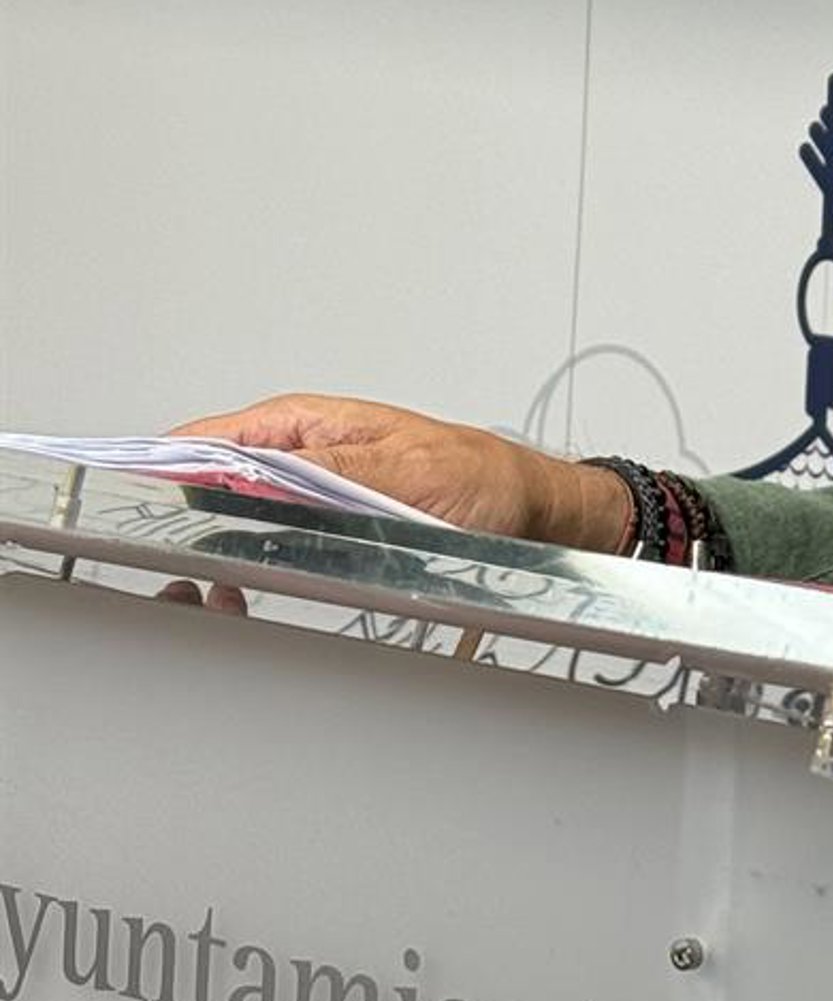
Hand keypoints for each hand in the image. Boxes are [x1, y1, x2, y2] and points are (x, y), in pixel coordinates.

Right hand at [176, 394, 633, 553]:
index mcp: (310, 422)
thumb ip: (328, 473)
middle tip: (176, 548)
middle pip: (221, 479)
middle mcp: (307, 451)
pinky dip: (267, 557)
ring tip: (213, 572)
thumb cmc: (478, 476)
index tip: (136, 491)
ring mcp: (318, 489)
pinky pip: (283, 538)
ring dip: (230, 541)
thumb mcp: (403, 472)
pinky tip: (259, 578)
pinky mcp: (334, 522)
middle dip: (194, 510)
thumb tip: (258, 474)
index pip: (216, 438)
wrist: (528, 507)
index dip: (169, 464)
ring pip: (248, 515)